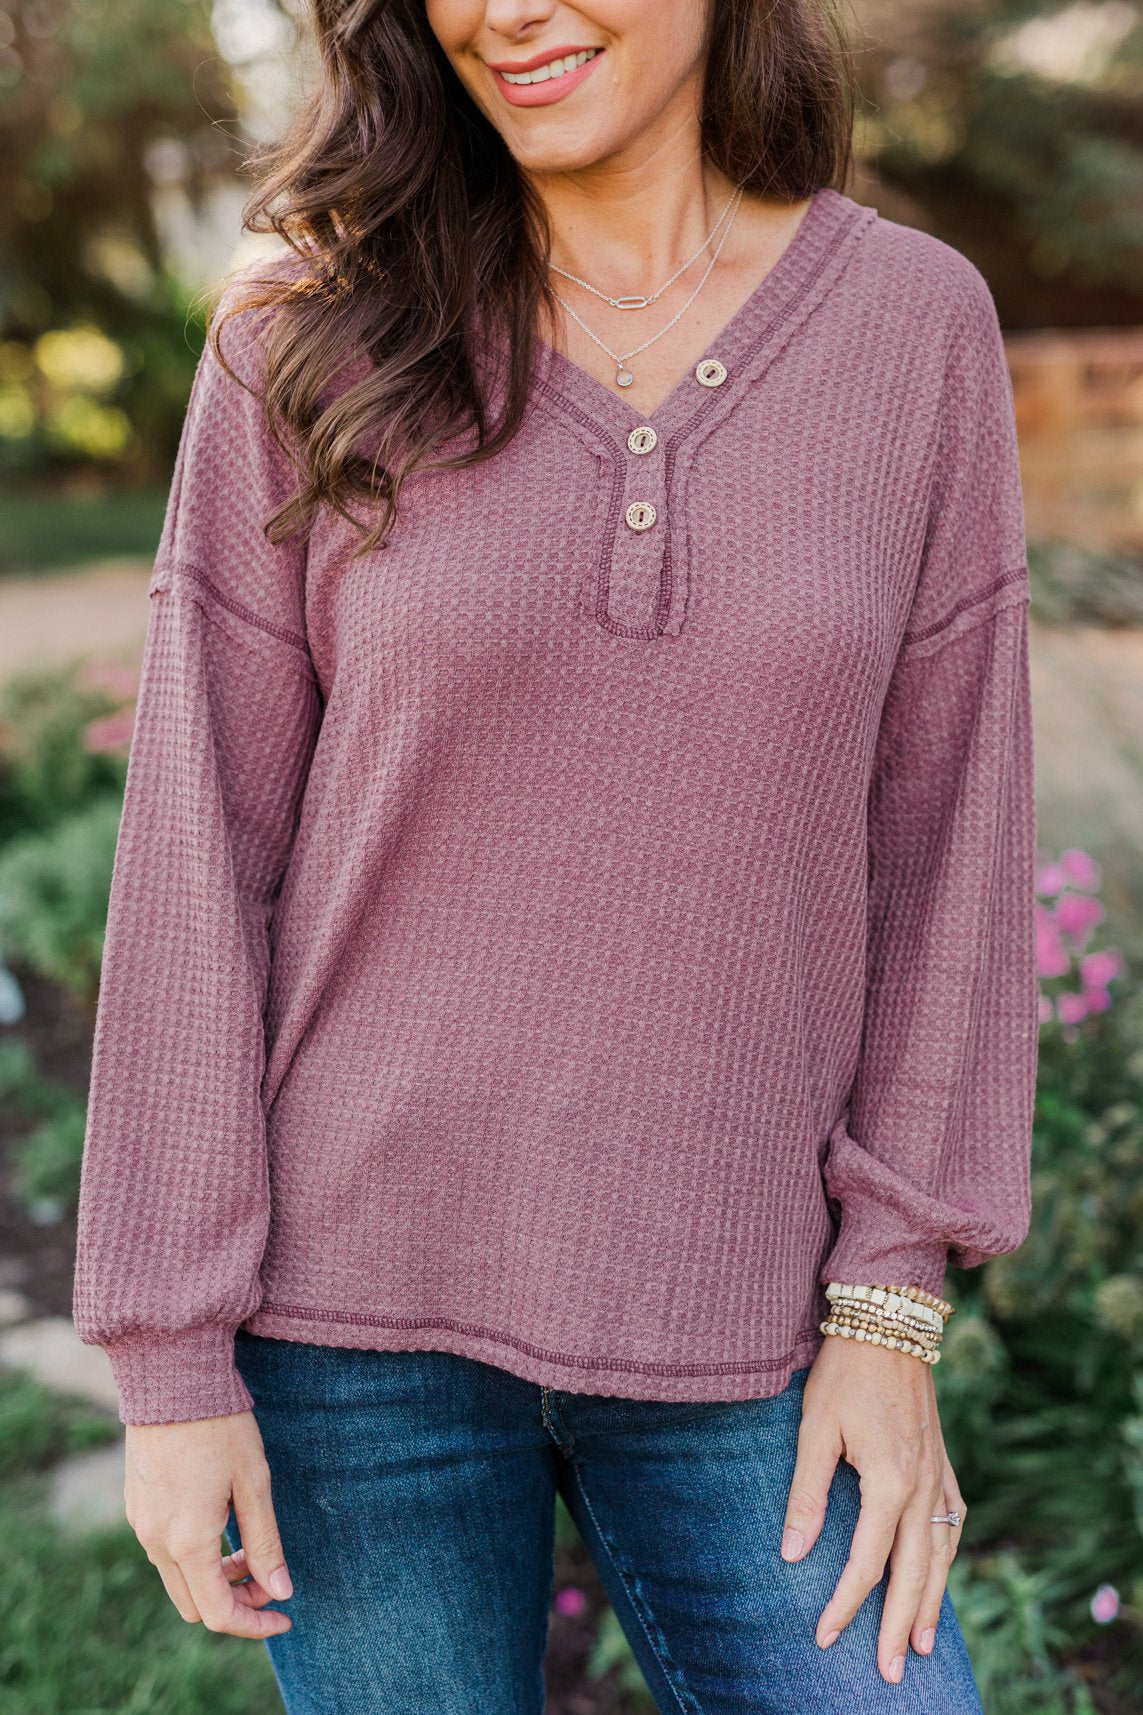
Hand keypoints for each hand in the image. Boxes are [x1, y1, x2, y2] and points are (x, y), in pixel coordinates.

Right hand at [124, 1409, 293, 1638]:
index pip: (218, 1614)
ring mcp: (141, 1525)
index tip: (284, 1614)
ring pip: (177, 1579)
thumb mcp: (254, 1483)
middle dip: (234, 1601)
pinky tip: (219, 1521)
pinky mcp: (136, 1506)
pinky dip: (193, 1555)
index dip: (254, 1623)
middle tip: (267, 1574)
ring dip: (213, 1578)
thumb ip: (265, 1543)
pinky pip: (163, 1551)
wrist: (172, 1379)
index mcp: (187, 1542)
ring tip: (246, 1544)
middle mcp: (156, 1542)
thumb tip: (280, 1592)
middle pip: (194, 1605)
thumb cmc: (220, 1427)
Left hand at [779, 1334, 966, 1684]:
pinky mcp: (942, 1460)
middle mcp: (922, 1485)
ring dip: (931, 1600)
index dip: (845, 1604)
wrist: (887, 1321)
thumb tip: (792, 1555)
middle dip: (898, 1625)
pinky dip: (947, 1556)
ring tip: (919, 1644)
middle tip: (887, 1671)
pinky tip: (939, 1570)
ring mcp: (939, 1473)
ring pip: (941, 1553)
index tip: (823, 1636)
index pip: (866, 1562)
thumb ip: (806, 1494)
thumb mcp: (814, 1429)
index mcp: (889, 1481)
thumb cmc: (843, 1372)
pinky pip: (953, 1522)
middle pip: (913, 1572)